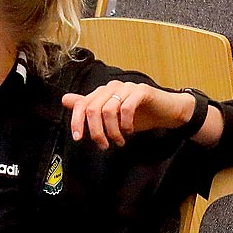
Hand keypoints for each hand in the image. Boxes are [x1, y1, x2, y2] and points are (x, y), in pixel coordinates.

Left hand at [61, 81, 202, 147]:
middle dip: (96, 132)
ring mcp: (127, 87)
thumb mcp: (112, 117)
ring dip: (112, 131)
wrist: (167, 112)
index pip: (81, 104)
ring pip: (108, 110)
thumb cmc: (139, 115)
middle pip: (92, 109)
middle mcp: (112, 87)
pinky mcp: (142, 91)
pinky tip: (129, 132)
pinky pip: (127, 108)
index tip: (78, 138)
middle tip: (104, 145)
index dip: (76, 122)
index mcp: (102, 92)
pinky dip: (126, 124)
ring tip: (119, 141)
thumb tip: (64, 99)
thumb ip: (89, 109)